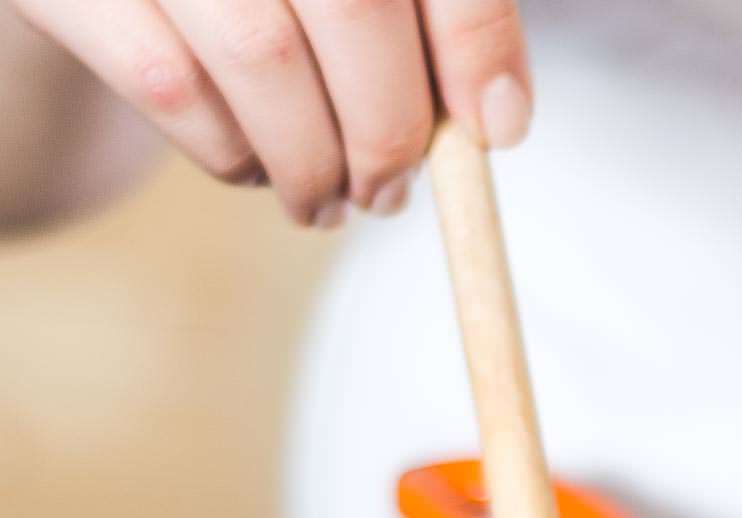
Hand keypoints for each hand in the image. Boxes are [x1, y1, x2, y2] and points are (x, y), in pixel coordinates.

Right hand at [6, 0, 530, 226]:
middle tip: (391, 193)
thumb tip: (499, 119)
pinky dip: (227, 151)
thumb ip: (435, 17)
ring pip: (260, 57)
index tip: (496, 132)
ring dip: (310, 162)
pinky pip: (170, 85)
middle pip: (352, 6)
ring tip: (326, 201)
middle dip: (389, 129)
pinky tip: (250, 166)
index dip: (476, 43)